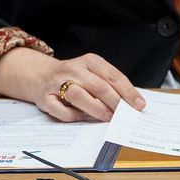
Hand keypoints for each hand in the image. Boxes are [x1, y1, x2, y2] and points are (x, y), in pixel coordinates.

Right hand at [0, 48, 145, 122]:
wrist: (40, 75)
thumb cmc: (73, 77)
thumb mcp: (92, 73)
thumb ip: (108, 84)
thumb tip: (130, 103)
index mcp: (89, 61)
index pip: (113, 76)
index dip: (128, 92)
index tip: (138, 104)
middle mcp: (74, 69)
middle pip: (99, 86)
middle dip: (115, 102)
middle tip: (125, 115)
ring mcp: (58, 83)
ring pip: (79, 96)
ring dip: (96, 109)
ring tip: (107, 117)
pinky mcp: (45, 98)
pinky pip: (60, 110)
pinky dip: (73, 116)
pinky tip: (82, 118)